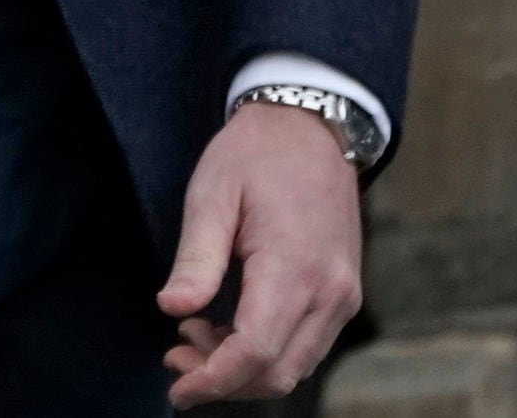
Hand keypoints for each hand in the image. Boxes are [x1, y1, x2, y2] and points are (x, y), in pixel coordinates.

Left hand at [157, 100, 364, 405]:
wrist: (311, 125)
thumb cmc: (255, 154)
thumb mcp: (211, 194)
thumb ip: (196, 257)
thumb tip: (172, 310)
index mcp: (294, 267)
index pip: (256, 353)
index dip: (213, 380)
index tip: (177, 390)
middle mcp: (330, 291)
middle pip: (278, 372)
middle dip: (223, 379)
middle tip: (175, 353)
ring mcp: (343, 294)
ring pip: (295, 365)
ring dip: (244, 368)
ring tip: (195, 333)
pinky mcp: (344, 292)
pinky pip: (307, 344)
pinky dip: (267, 351)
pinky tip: (229, 324)